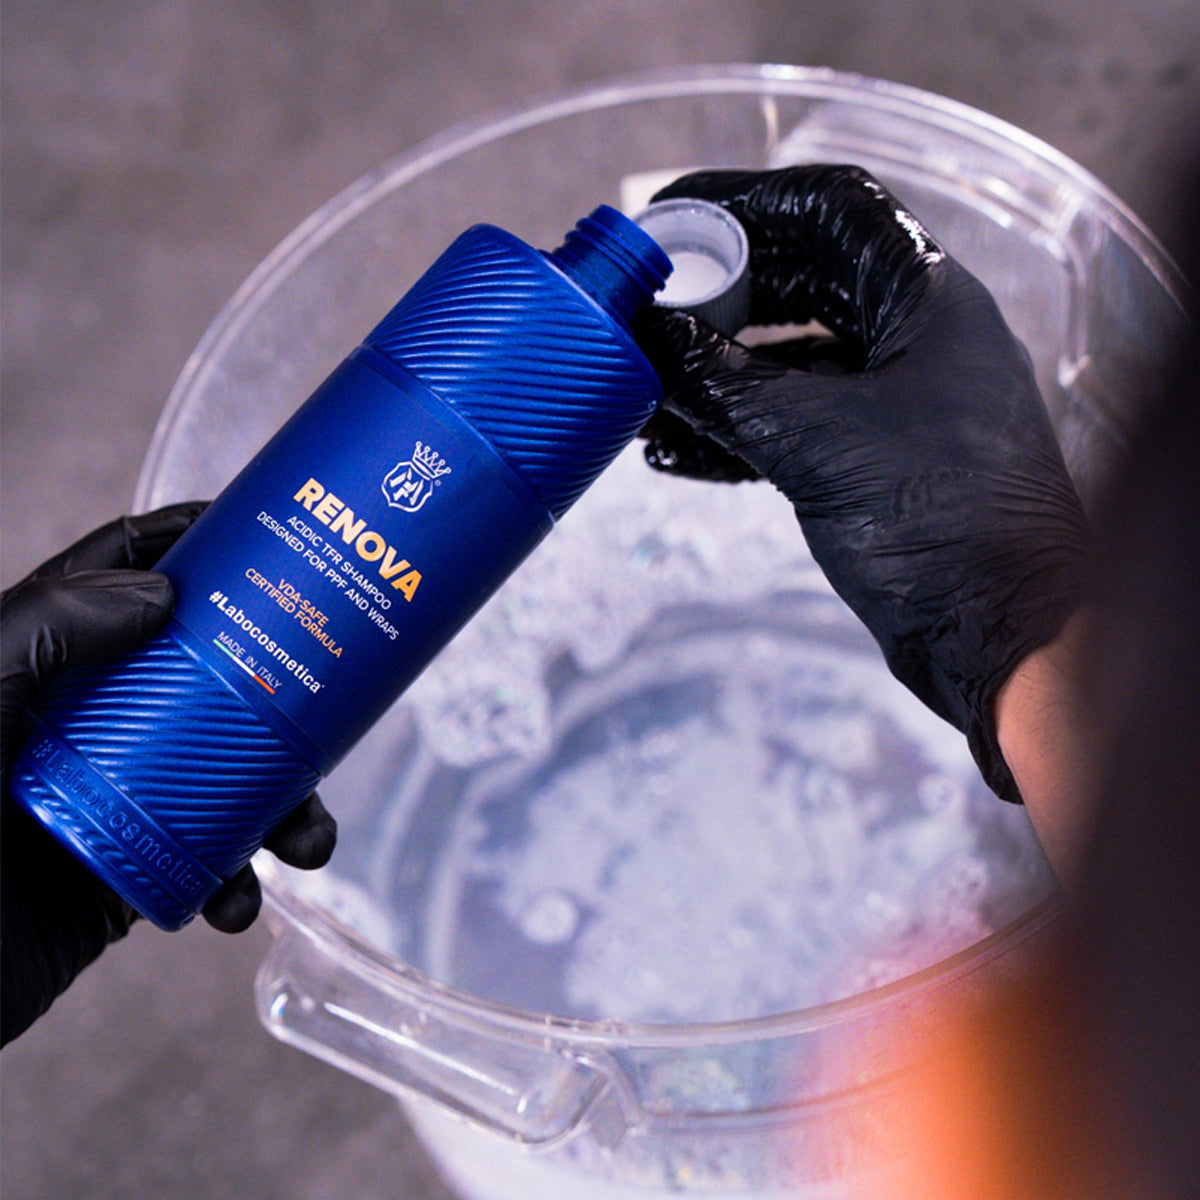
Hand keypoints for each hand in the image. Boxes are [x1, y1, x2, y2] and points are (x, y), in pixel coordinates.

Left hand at [1, 505, 336, 1045]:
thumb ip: (42, 630)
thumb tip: (161, 593)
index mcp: (41, 665)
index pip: (119, 574)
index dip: (194, 543)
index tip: (272, 535)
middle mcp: (86, 720)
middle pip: (206, 673)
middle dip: (279, 692)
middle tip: (331, 701)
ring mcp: (113, 794)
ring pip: (226, 773)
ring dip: (283, 806)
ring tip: (306, 840)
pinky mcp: (125, 871)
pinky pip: (208, 860)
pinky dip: (237, 883)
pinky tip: (237, 902)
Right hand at [637, 166, 1092, 802]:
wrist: (1001, 635)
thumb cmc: (938, 519)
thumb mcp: (815, 441)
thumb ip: (723, 384)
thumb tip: (648, 337)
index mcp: (925, 299)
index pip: (830, 209)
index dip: (746, 201)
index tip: (672, 218)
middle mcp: (915, 338)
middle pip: (801, 283)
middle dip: (719, 298)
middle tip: (648, 312)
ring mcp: (898, 403)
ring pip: (791, 362)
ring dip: (717, 376)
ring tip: (647, 393)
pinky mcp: (878, 463)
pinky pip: (794, 425)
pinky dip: (736, 432)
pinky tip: (675, 452)